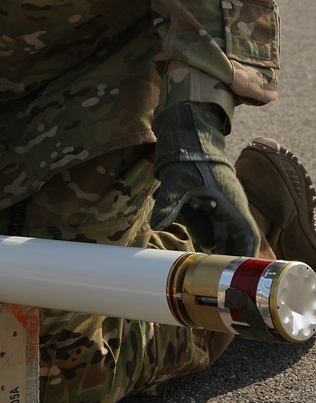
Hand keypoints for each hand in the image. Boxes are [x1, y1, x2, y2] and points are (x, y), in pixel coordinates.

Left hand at [150, 100, 259, 256]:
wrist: (187, 129)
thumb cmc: (189, 154)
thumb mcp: (177, 181)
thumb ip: (169, 205)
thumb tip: (156, 224)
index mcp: (231, 204)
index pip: (246, 237)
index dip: (243, 256)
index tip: (234, 272)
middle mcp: (229, 205)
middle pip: (227, 237)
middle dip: (215, 248)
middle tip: (201, 262)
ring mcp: (218, 200)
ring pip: (211, 226)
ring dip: (197, 228)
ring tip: (183, 215)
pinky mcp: (207, 196)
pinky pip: (202, 215)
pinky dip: (190, 216)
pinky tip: (176, 206)